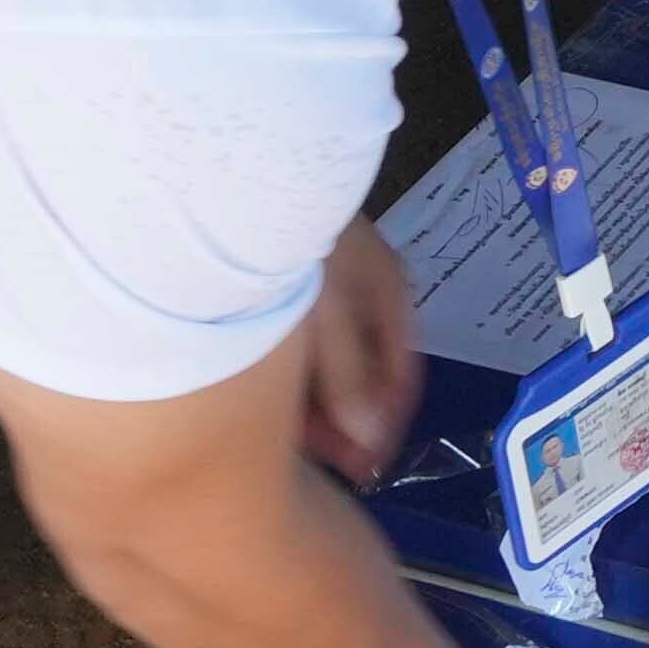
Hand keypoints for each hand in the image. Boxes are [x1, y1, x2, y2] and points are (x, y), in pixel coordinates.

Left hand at [296, 226, 420, 489]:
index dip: (386, 428)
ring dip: (319, 404)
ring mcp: (330, 287)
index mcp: (390, 294)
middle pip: (366, 373)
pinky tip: (271, 399)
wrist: (245, 179)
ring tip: (293, 441)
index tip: (363, 468)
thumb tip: (370, 440)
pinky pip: (306, 346)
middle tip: (323, 464)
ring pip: (334, 362)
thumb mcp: (329, 314)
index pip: (403, 377)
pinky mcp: (293, 284)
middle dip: (348, 423)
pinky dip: (295, 376)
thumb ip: (347, 378)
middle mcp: (365, 292)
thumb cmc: (298, 245)